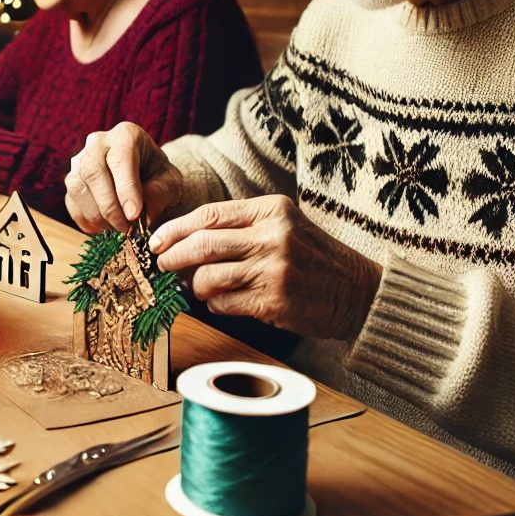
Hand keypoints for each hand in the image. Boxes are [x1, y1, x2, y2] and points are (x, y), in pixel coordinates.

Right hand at [64, 122, 189, 233]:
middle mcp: (97, 143)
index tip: (134, 215)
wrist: (143, 177)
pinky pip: (71, 202)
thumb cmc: (157, 176)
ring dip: (97, 215)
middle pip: (93, 171)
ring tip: (118, 229)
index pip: (120, 158)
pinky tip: (106, 228)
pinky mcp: (71, 181)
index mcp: (126, 135)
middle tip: (126, 228)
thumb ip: (162, 191)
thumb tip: (143, 209)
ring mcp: (79, 161)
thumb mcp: (170, 181)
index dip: (125, 189)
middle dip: (108, 205)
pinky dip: (87, 221)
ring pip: (78, 188)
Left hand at [150, 195, 381, 340]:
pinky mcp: (274, 302)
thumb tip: (185, 241)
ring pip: (209, 277)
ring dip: (194, 286)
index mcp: (272, 210)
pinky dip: (215, 305)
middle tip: (162, 266)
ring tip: (197, 288)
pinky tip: (222, 302)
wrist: (357, 291)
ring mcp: (274, 270)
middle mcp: (273, 237)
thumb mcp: (284, 226)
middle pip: (202, 244)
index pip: (209, 215)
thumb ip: (242, 228)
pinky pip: (225, 304)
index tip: (157, 241)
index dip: (176, 229)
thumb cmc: (314, 258)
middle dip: (173, 257)